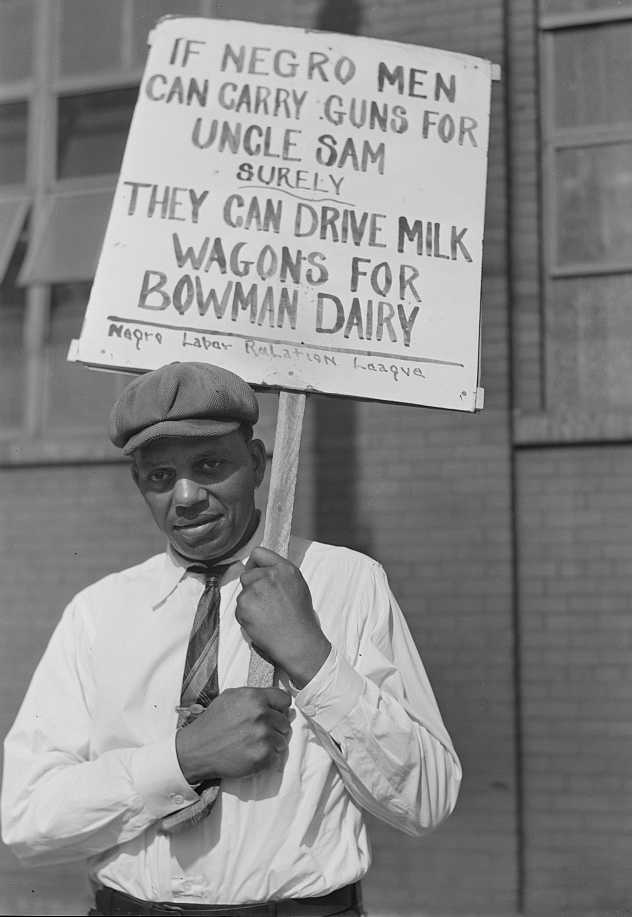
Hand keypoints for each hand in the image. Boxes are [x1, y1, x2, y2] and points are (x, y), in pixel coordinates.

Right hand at [175, 687, 291, 783]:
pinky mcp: (262, 756)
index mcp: (254, 697)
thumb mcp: (230, 697)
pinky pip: (276, 755)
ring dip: (272, 742)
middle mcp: (261, 714)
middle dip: (275, 726)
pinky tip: (251, 753)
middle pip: (285, 721)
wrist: (197, 750)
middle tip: (258, 732)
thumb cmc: (213, 722)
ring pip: (282, 739)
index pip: (284, 700)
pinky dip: (267, 756)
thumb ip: (255, 696)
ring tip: (253, 743)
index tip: (273, 713)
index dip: (279, 707)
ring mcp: (263, 736)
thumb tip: (279, 702)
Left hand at [237, 547, 330, 688]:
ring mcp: (255, 589)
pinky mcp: (244, 604)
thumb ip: (280, 573)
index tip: (255, 572)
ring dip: (249, 603)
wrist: (297, 642)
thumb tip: (261, 569)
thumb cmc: (300, 618)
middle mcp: (269, 575)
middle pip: (247, 574)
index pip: (259, 553)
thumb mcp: (297, 586)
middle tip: (265, 603)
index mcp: (284, 569)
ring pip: (243, 592)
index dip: (255, 564)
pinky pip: (239, 607)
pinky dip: (246, 615)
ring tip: (266, 615)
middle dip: (252, 587)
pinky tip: (260, 622)